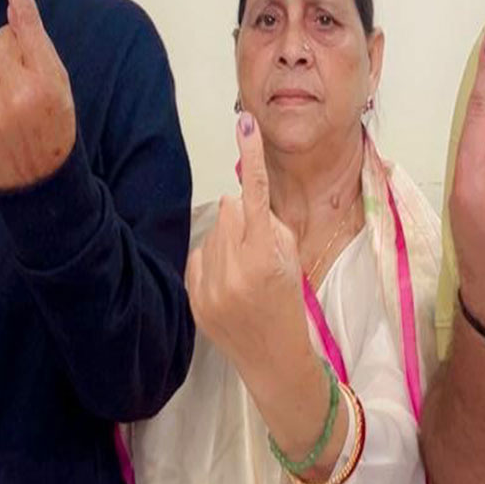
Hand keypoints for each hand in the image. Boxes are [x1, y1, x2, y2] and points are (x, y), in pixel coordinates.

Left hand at [0, 0, 77, 190]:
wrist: (41, 180)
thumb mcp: (62, 87)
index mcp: (48, 78)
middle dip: (14, 49)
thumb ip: (39, 51)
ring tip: (16, 102)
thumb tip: (13, 14)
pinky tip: (0, 112)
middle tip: (30, 80)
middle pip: (4, 38)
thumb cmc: (57, 128)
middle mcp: (20, 89)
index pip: (28, 22)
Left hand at [186, 113, 312, 389]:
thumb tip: (242, 198)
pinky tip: (228, 284)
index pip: (255, 194)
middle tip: (260, 250)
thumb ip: (269, 224)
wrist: (274, 361)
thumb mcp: (292, 259)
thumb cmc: (291, 303)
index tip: (245, 122)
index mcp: (265, 258)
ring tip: (245, 272)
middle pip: (231, 208)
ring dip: (228, 240)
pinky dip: (213, 260)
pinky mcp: (193, 298)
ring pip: (214, 230)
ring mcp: (209, 287)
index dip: (251, 156)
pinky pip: (199, 254)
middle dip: (245, 218)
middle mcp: (233, 270)